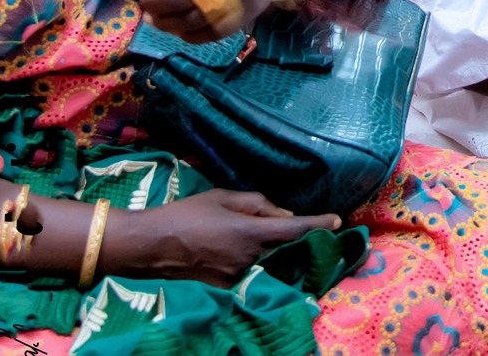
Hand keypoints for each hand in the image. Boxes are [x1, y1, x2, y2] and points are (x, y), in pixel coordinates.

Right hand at [103, 191, 341, 287]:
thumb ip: (257, 204)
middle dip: (299, 241)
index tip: (338, 220)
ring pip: (268, 262)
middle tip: (311, 231)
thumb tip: (285, 215)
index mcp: (249, 232)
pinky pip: (251, 274)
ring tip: (271, 239)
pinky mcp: (226, 289)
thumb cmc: (185, 215)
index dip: (319, 224)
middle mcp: (248, 258)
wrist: (149, 247)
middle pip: (285, 249)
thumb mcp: (222, 197)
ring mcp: (237, 277)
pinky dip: (256, 264)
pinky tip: (249, 254)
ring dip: (275, 252)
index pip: (295, 229)